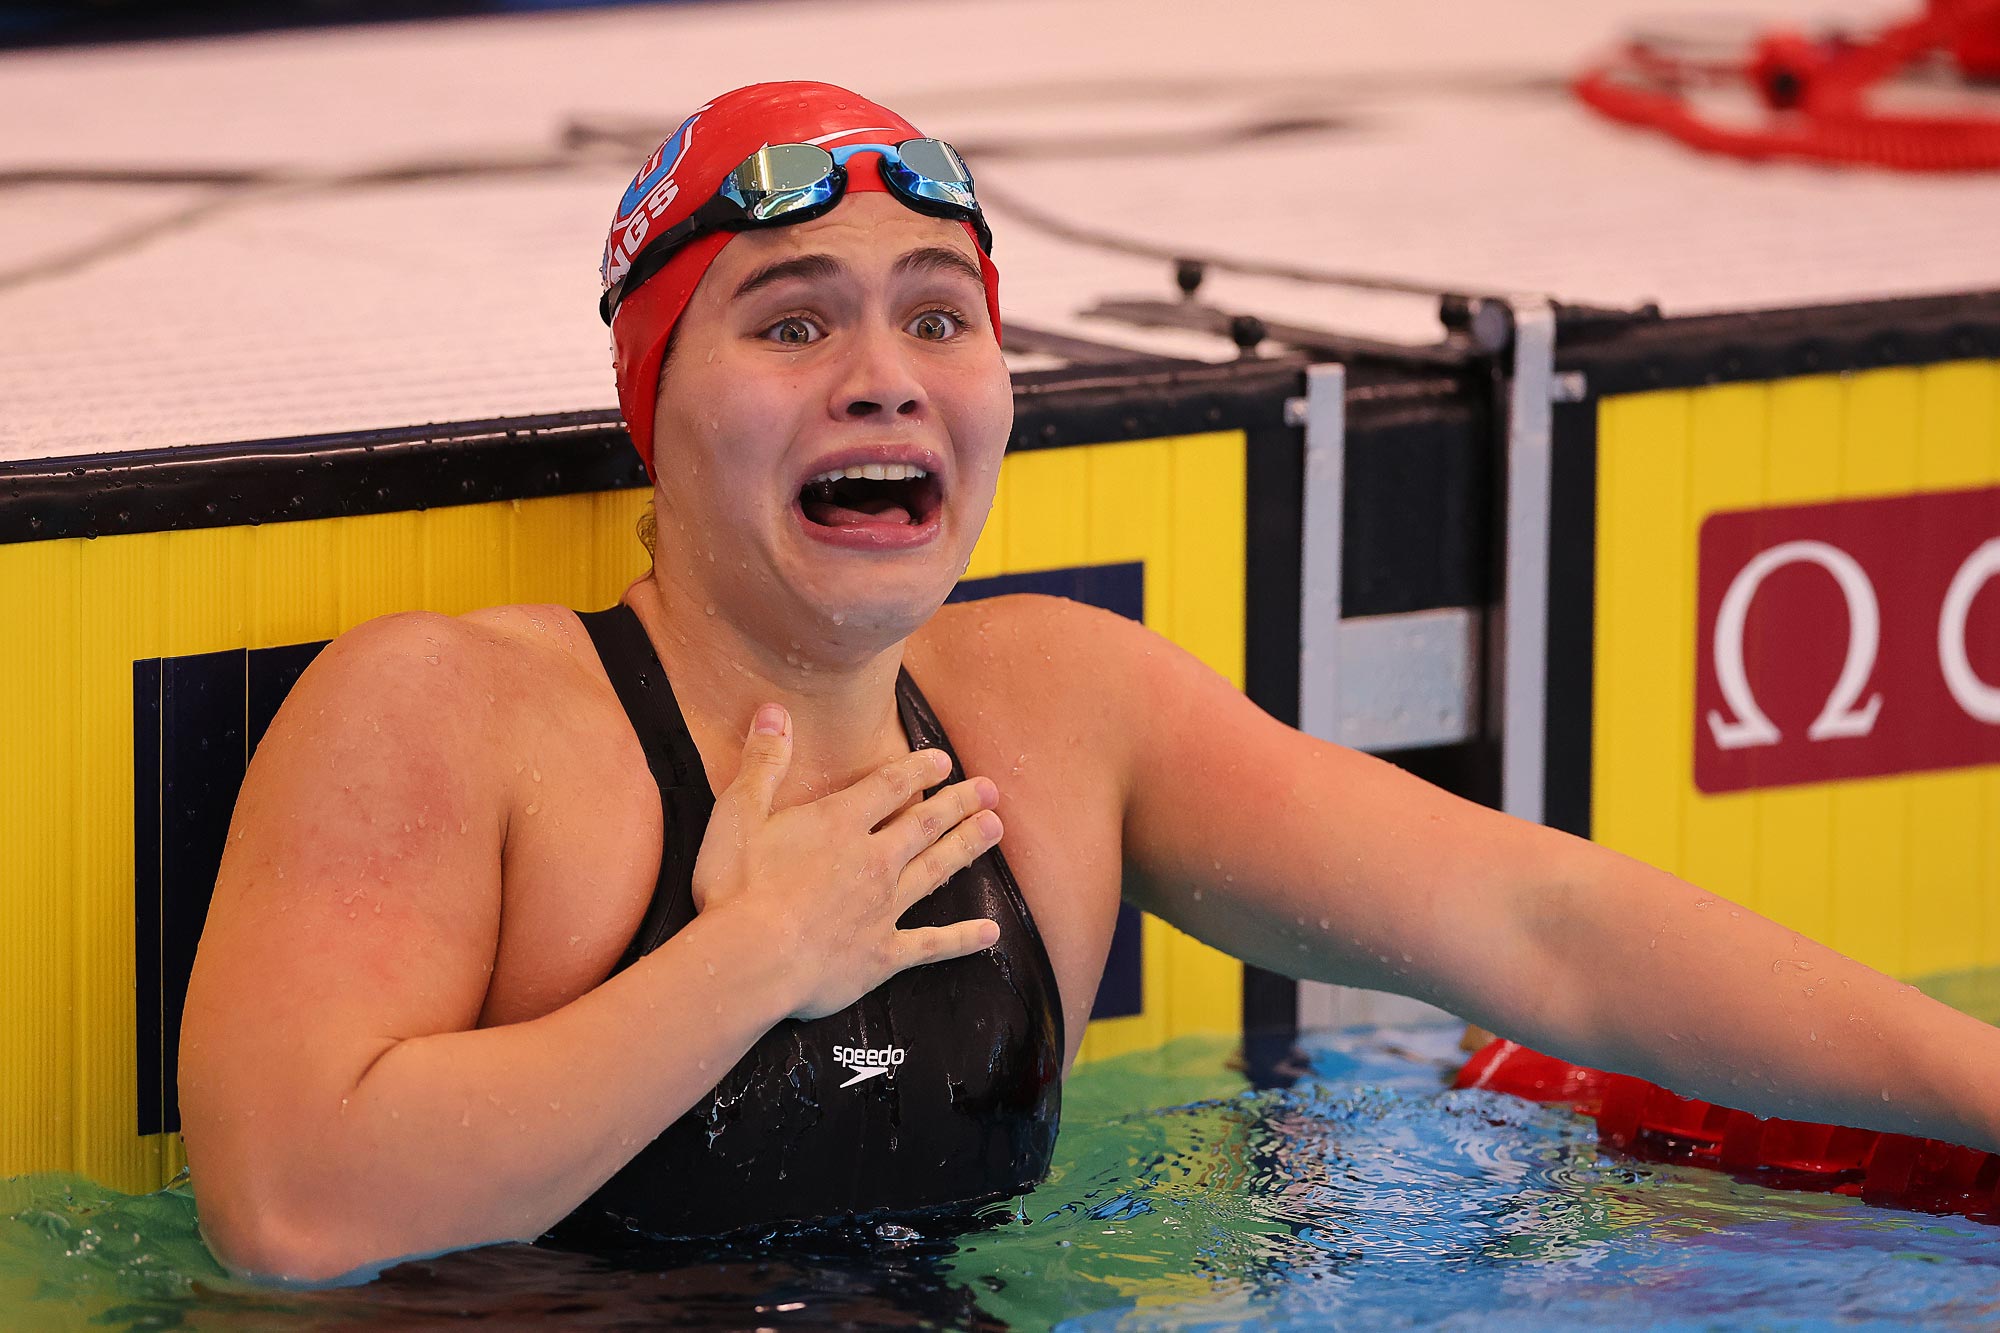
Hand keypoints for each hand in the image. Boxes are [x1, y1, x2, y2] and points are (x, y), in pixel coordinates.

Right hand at [690, 703, 1003, 1021]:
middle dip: (959, 803)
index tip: (943, 760)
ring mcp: (882, 909)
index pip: (889, 786)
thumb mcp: (738, 814)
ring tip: (994, 829)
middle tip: (990, 790)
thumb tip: (775, 711)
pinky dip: (963, 939)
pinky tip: (990, 932)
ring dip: (967, 848)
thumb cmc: (736, 888)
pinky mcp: (883, 954)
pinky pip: (932, 944)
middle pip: (925, 824)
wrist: (750, 960)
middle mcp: (872, 861)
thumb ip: (762, 763)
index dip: (918, 769)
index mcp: (838, 824)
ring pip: (936, 870)